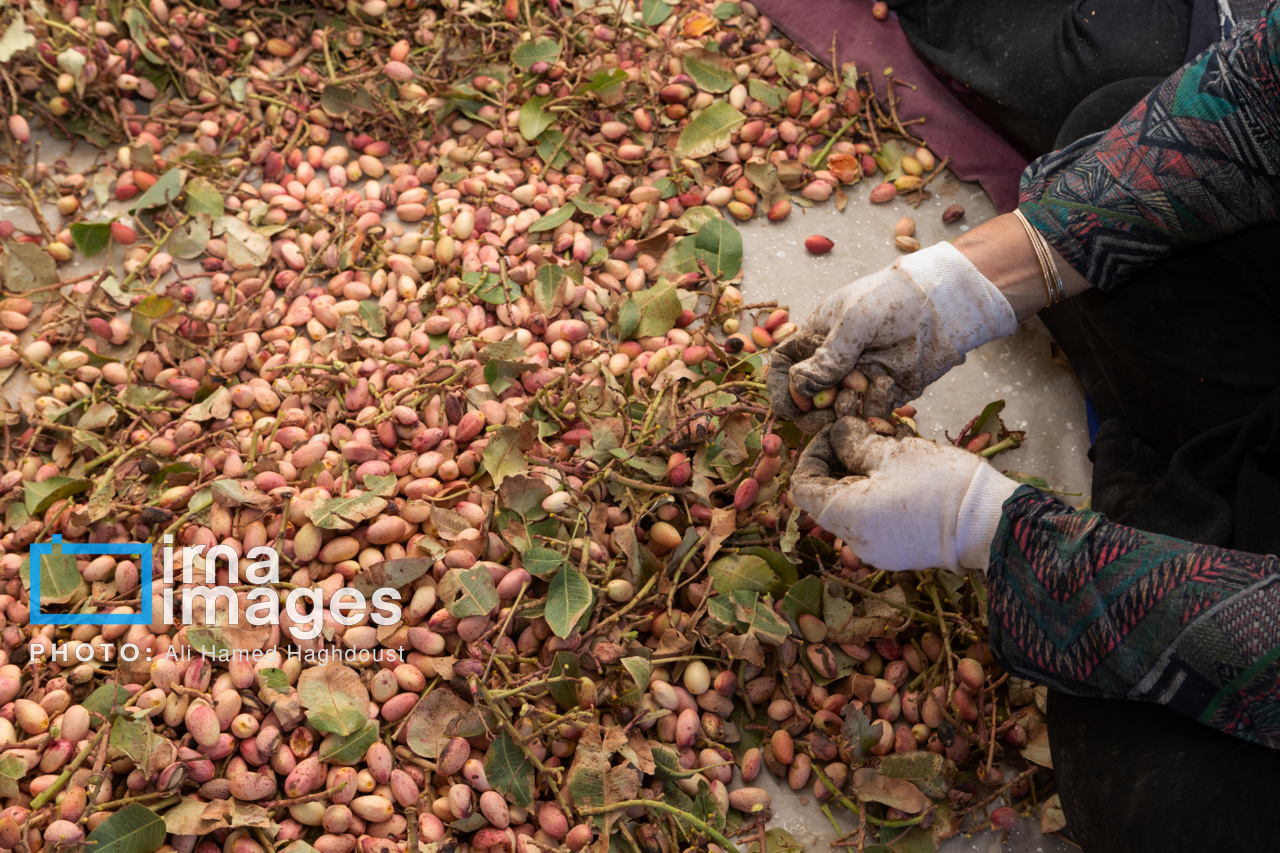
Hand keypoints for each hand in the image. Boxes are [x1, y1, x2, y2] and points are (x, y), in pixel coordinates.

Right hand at [768, 243, 1016, 424]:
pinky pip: (870, 415)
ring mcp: (858, 381)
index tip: (797, 403)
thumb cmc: (893, 299)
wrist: (943, 305)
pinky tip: (887, 383)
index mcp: (816, 340)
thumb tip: (799, 388)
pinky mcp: (885, 395)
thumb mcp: (853, 323)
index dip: (784, 390)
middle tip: (830, 406)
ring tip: (865, 384)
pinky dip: (875, 407)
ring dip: (846, 407)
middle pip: (808, 401)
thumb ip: (826, 357)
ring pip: (837, 414)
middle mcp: (834, 364)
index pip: (783, 370)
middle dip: (816, 410)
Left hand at [791, 417, 1020, 572]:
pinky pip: (874, 518)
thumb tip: (837, 434)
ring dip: (861, 474)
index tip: (836, 432)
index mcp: (843, 516)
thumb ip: (853, 443)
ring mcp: (877, 550)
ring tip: (885, 447)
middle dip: (840, 460)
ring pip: (853, 505)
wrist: (992, 524)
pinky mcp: (899, 551)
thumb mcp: (891, 452)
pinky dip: (877, 492)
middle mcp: (854, 541)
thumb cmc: (940, 484)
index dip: (812, 453)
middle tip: (864, 432)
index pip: (802, 487)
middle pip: (828, 496)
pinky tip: (899, 471)